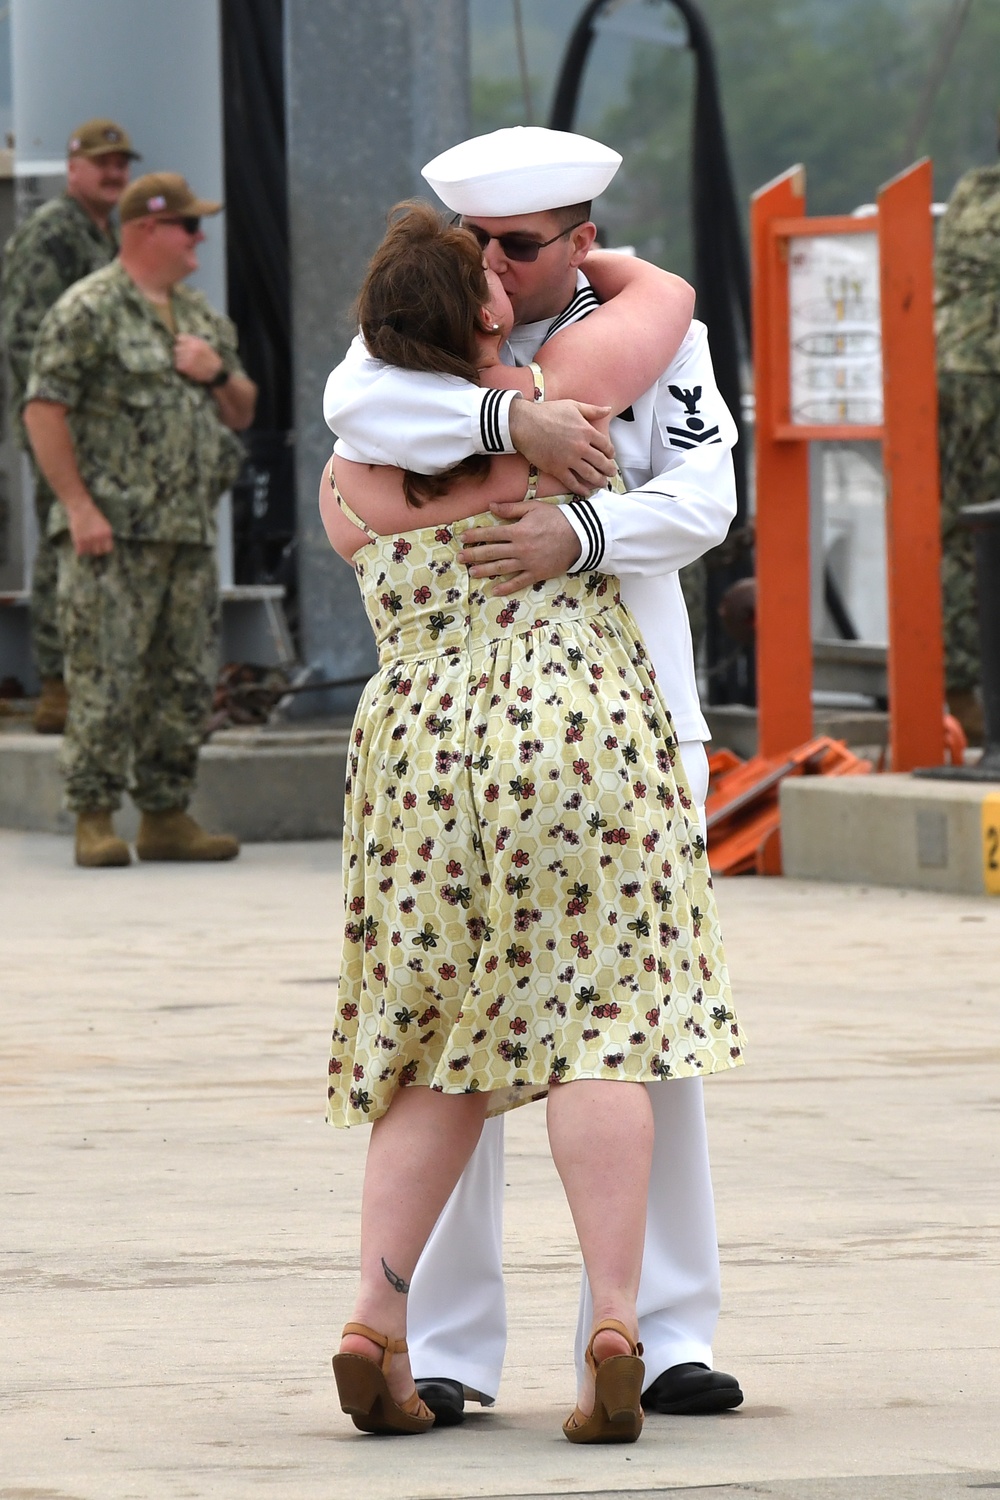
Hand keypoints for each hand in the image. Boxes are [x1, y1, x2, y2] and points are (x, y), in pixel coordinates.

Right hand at [68, 499, 113, 556]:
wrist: (81, 507)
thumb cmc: (92, 515)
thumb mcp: (104, 524)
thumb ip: (105, 535)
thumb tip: (104, 547)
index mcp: (107, 533)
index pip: (108, 549)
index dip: (103, 548)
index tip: (98, 546)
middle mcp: (100, 537)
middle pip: (98, 552)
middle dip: (94, 549)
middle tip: (89, 544)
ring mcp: (90, 539)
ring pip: (88, 552)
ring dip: (85, 548)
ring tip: (83, 541)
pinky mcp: (80, 540)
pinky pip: (80, 551)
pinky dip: (79, 549)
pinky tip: (78, 542)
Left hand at [174, 333, 223, 383]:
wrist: (216, 373)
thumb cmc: (210, 359)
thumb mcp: (204, 346)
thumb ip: (193, 341)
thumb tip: (178, 338)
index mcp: (195, 343)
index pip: (180, 338)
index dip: (182, 343)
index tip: (185, 347)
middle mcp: (191, 349)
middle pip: (177, 348)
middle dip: (181, 352)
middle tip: (189, 358)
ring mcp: (187, 358)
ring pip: (177, 357)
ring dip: (181, 360)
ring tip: (191, 364)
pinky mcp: (184, 367)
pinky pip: (178, 365)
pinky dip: (182, 367)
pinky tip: (190, 369)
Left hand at [458, 500, 581, 595]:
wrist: (580, 536)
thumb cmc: (557, 519)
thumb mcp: (533, 508)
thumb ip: (511, 508)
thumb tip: (491, 506)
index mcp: (517, 531)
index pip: (491, 533)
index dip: (475, 535)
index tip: (463, 537)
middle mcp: (519, 548)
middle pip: (491, 552)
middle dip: (473, 554)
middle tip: (459, 558)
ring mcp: (527, 563)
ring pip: (501, 568)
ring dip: (485, 570)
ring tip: (471, 572)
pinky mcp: (537, 573)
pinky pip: (519, 582)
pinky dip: (507, 587)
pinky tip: (495, 590)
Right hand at [507, 397, 615, 491]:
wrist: (525, 423)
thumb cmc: (547, 412)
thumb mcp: (573, 406)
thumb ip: (592, 410)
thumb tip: (607, 409)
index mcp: (586, 431)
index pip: (606, 446)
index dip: (610, 453)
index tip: (610, 456)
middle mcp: (581, 447)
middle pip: (601, 462)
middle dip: (609, 469)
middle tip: (611, 473)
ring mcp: (569, 459)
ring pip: (590, 474)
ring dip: (599, 480)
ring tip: (603, 483)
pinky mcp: (557, 469)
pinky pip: (572, 482)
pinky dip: (581, 489)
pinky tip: (586, 492)